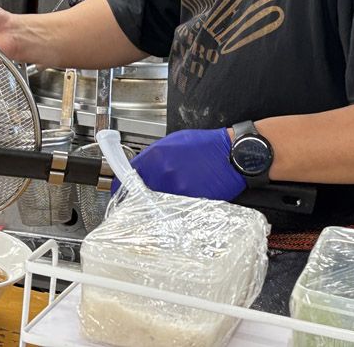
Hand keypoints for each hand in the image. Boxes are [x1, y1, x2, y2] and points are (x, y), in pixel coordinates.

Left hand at [114, 128, 246, 201]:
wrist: (232, 154)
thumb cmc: (206, 146)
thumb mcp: (174, 142)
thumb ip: (154, 157)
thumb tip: (138, 170)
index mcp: (157, 156)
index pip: (127, 178)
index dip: (123, 189)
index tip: (122, 194)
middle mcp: (164, 173)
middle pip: (140, 195)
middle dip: (140, 200)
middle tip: (143, 203)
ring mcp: (178, 189)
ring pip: (157, 205)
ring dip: (158, 206)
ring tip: (167, 201)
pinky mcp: (191, 202)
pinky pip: (175, 211)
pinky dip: (175, 210)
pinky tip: (181, 204)